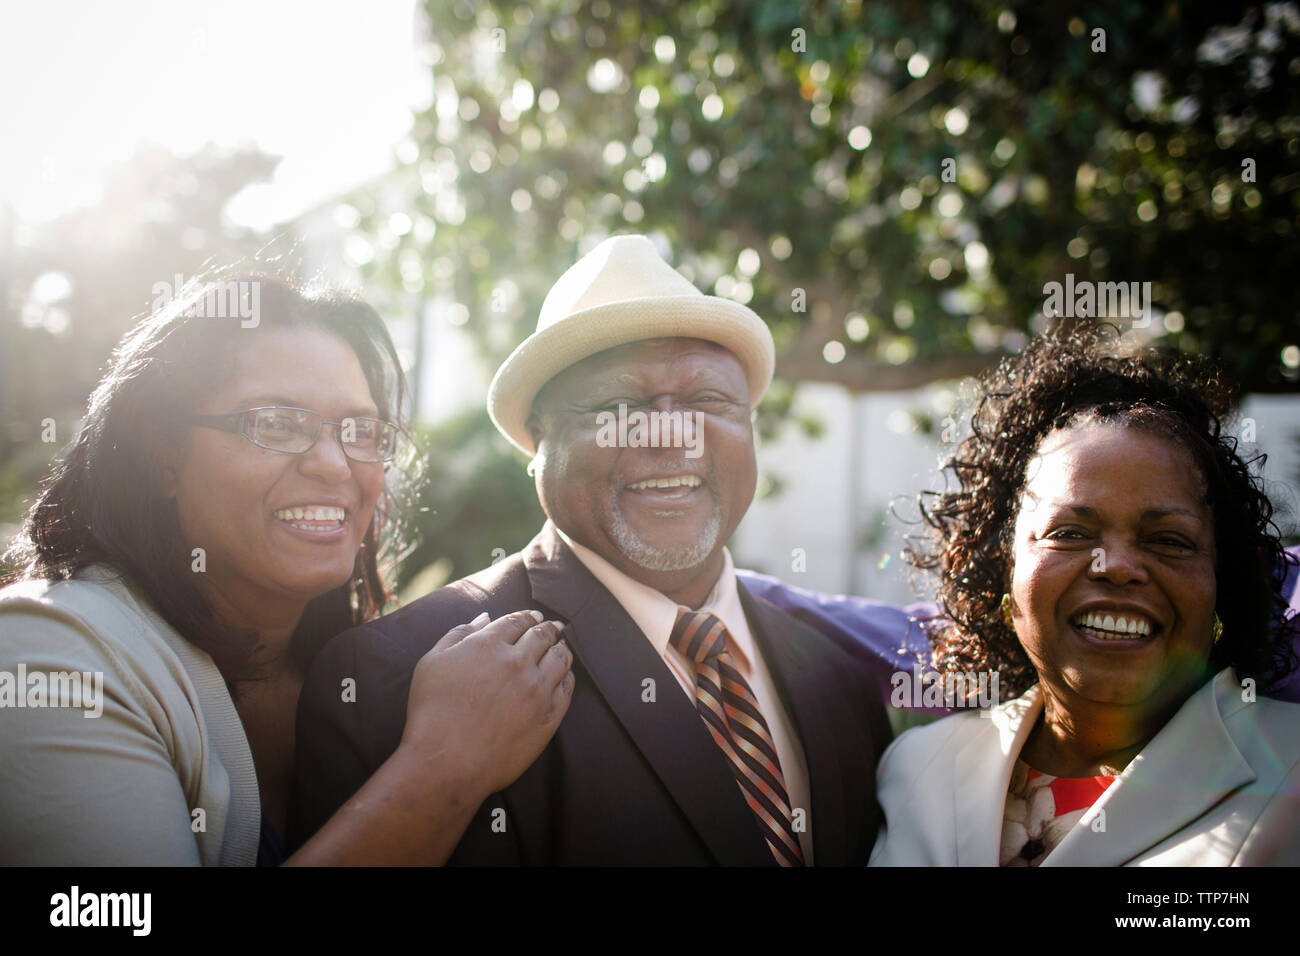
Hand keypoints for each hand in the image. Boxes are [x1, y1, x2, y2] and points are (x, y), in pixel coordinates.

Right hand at [399, 609, 573, 797]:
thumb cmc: (431, 714)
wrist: (446, 763)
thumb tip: (485, 618)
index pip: (517, 621)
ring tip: (561, 647)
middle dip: (549, 628)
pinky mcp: (549, 715)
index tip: (533, 617)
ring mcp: (536, 689)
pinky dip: (566, 675)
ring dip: (561, 648)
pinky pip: (567, 687)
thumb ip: (458, 634)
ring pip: (560, 657)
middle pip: (543, 635)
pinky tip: (563, 674)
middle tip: (554, 627)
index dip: (527, 617)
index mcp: (488, 644)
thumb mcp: (432, 663)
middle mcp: (517, 662)